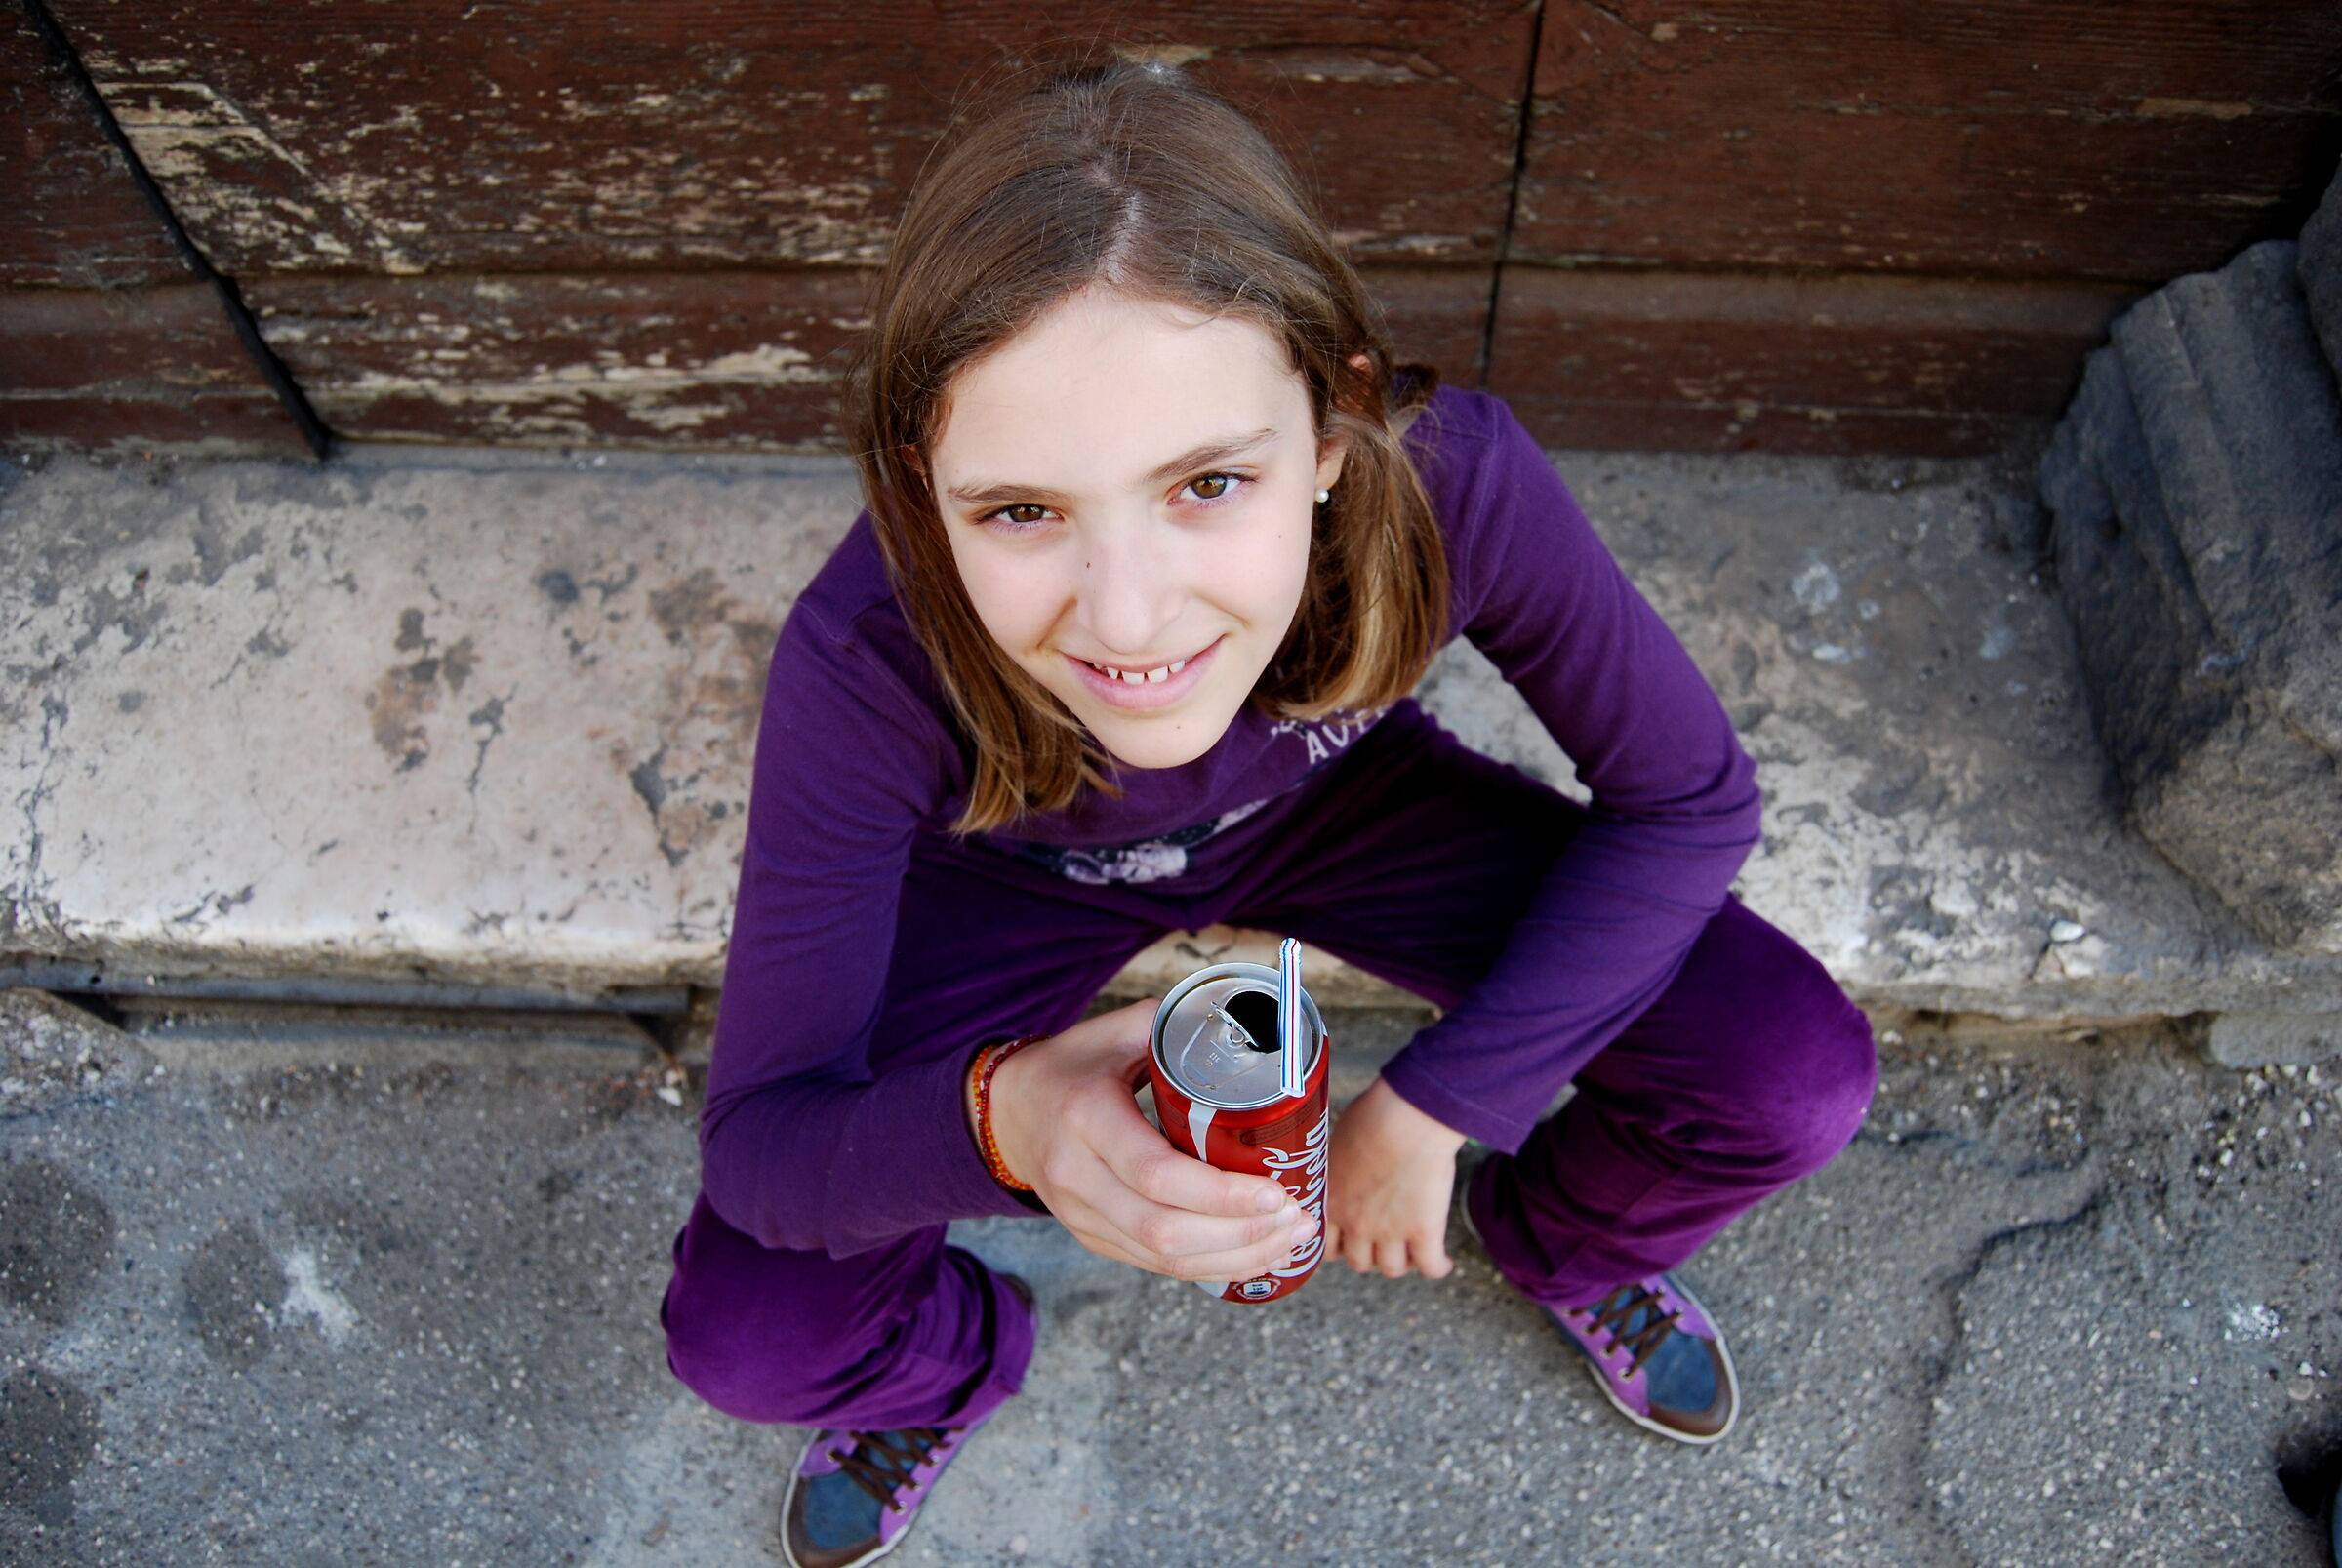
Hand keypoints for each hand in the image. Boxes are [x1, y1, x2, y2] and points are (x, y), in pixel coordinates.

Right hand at [983, 1000, 1313, 1281]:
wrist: (1007, 1112)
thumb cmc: (1072, 1066)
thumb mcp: (1116, 1032)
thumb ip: (1177, 1026)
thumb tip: (1253, 1027)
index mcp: (1085, 1117)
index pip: (1156, 1173)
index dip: (1222, 1193)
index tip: (1277, 1190)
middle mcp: (1076, 1176)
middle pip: (1164, 1230)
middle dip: (1242, 1234)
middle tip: (1298, 1219)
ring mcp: (1080, 1215)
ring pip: (1164, 1258)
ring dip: (1236, 1258)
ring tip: (1290, 1241)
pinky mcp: (1092, 1238)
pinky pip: (1155, 1266)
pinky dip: (1211, 1266)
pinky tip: (1254, 1254)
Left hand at [1325, 1078, 1467, 1278]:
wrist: (1404, 1120)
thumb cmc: (1372, 1118)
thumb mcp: (1340, 1141)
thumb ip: (1340, 1164)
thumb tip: (1347, 1159)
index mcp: (1332, 1201)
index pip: (1327, 1244)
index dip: (1341, 1245)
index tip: (1351, 1240)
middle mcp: (1356, 1224)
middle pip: (1359, 1262)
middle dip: (1370, 1255)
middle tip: (1384, 1242)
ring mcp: (1390, 1232)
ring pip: (1392, 1269)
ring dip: (1402, 1262)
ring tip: (1414, 1251)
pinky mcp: (1423, 1231)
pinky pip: (1430, 1266)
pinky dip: (1438, 1268)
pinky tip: (1443, 1262)